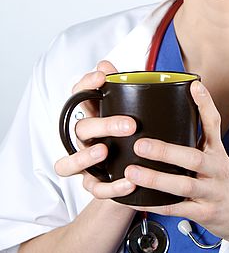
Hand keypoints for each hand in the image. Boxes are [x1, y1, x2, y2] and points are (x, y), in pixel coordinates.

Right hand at [54, 60, 137, 199]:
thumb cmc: (130, 134)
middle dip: (103, 125)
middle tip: (129, 125)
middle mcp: (83, 141)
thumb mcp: (129, 110)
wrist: (136, 170)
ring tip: (105, 151)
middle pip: (81, 129)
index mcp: (91, 117)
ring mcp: (85, 164)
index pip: (78, 96)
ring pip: (68, 163)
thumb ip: (121, 89)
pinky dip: (110, 187)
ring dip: (84, 157)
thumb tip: (105, 63)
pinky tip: (129, 182)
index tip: (102, 76)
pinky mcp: (94, 185)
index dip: (86, 85)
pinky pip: (95, 189)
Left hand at [124, 81, 228, 244]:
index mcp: (217, 152)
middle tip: (141, 144)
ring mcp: (210, 193)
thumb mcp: (217, 158)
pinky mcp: (203, 213)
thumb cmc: (225, 184)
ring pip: (183, 186)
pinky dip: (154, 205)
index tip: (194, 86)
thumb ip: (198, 140)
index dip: (205, 104)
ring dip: (156, 179)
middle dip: (166, 151)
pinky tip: (136, 199)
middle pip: (193, 158)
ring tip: (132, 172)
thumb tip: (169, 117)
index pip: (214, 124)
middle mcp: (215, 170)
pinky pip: (175, 210)